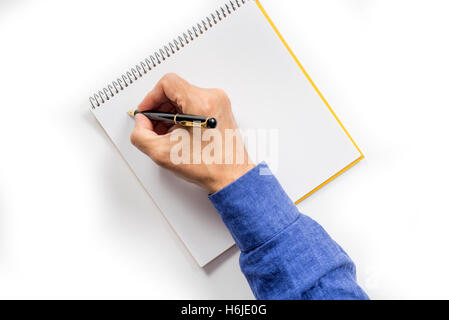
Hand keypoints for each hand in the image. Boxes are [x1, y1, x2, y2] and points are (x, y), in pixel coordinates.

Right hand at [130, 73, 254, 192]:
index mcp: (201, 103)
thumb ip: (141, 135)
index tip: (146, 112)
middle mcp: (213, 98)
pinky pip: (194, 105)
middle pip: (175, 90)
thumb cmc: (209, 166)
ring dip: (170, 114)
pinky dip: (182, 117)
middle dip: (160, 109)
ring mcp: (218, 103)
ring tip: (167, 134)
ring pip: (184, 98)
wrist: (232, 176)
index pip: (167, 83)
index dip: (151, 97)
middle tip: (153, 127)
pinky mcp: (219, 110)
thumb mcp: (163, 153)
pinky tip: (179, 134)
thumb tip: (141, 123)